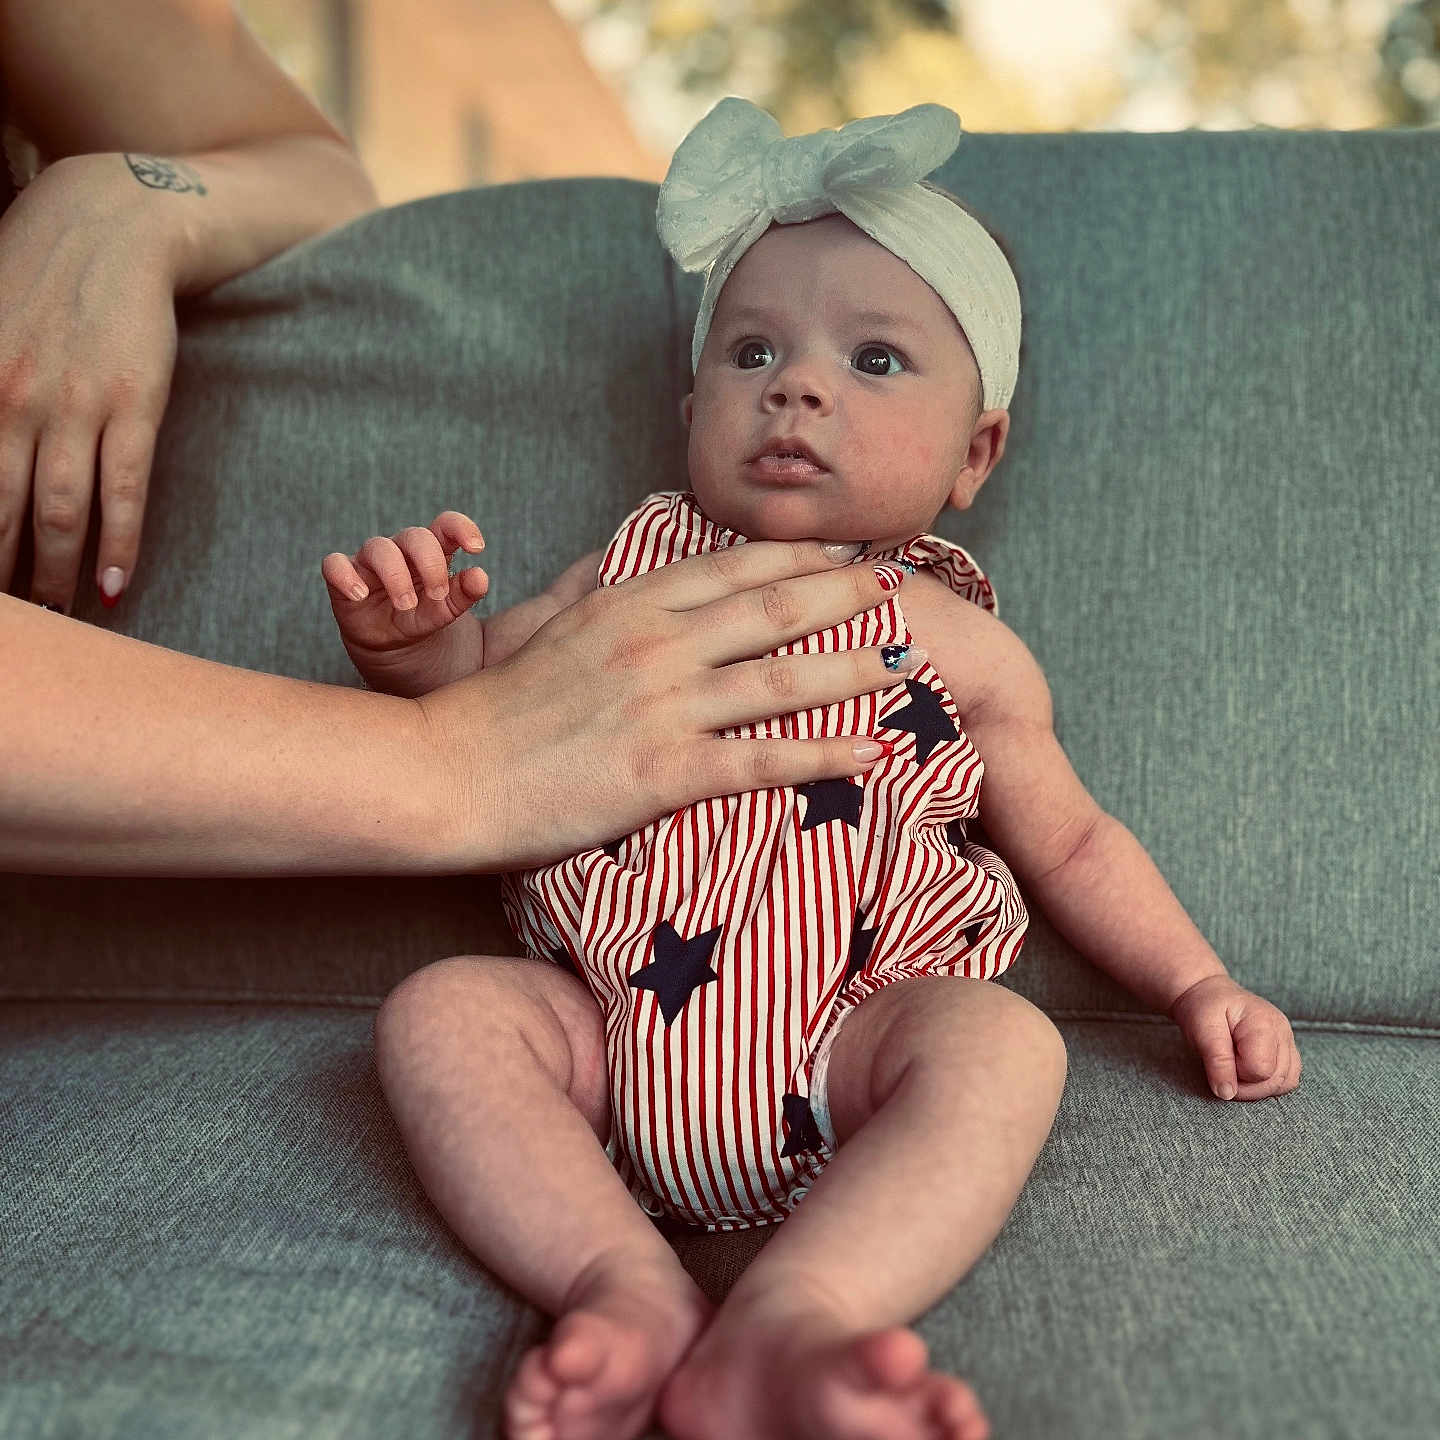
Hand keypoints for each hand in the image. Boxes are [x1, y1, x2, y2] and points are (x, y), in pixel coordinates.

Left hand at [0, 154, 178, 609]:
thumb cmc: (36, 271)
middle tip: (19, 621)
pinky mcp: (132, 407)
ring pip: (60, 513)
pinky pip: (124, 491)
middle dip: (6, 575)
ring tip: (59, 613)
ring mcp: (75, 407)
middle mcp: (12, 402)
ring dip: (58, 574)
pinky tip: (116, 585)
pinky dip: (120, 544)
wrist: (112, 222)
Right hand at [321, 510, 488, 684]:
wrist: (391, 643)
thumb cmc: (421, 615)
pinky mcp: (343, 576)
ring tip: (407, 605)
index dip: (461, 528)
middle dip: (429, 564)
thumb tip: (480, 577)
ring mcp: (369, 560)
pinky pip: (334, 564)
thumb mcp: (446, 609)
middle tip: (437, 595)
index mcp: (431, 550)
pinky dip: (346, 577)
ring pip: (378, 548)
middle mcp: (400, 548)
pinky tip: (360, 595)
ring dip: (395, 576)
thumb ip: (464, 593)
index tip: (476, 548)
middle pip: (414, 536)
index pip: (445, 524)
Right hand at [418, 538, 915, 869]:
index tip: (847, 554)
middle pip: (778, 607)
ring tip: (906, 661)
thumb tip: (648, 574)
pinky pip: (764, 760)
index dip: (803, 557)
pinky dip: (825, 755)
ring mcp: (666, 705)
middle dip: (850, 594)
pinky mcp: (665, 771)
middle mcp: (659, 642)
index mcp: (633, 600)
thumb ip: (613, 598)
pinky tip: (871, 751)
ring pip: (784, 678)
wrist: (450, 768)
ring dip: (855, 666)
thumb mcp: (558, 626)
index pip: (738, 566)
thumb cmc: (499, 703)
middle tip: (903, 587)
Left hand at [1169, 974, 1302, 1101]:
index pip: (1261, 1070)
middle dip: (1246, 1085)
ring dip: (1258, 1086)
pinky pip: (1287, 1078)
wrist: (1208, 994)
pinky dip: (1268, 1083)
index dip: (1237, 1074)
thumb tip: (1227, 1094)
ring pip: (1286, 1082)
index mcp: (1264, 1023)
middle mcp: (1283, 1032)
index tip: (1220, 1059)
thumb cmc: (1204, 1008)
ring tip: (1235, 1068)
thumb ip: (1216, 1061)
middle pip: (1276, 1080)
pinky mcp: (1287, 1050)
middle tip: (1224, 1067)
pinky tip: (1248, 1072)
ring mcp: (1288, 1041)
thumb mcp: (1202, 1030)